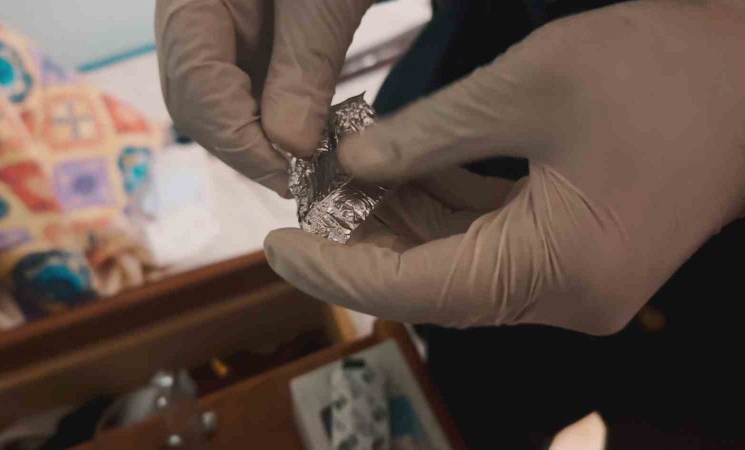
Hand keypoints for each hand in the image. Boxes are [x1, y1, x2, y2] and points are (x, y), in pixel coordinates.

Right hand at [155, 0, 372, 194]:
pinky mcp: (244, 34)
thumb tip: (290, 149)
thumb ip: (302, 68)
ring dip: (267, 140)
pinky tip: (312, 132)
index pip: (197, 91)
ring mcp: (214, 27)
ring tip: (315, 163)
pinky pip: (248, 87)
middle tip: (308, 179)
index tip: (296, 178)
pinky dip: (280, 117)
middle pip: (201, 105)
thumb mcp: (322, 0)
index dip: (244, 145)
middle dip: (251, 149)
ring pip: (223, 104)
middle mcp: (190, 17)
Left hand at [265, 1, 744, 334]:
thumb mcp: (528, 86)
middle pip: (432, 283)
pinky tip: (399, 176)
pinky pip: (489, 244)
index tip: (278, 246)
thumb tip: (354, 166)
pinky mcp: (576, 254)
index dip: (337, 270)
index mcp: (556, 269)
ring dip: (399, 225)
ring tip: (342, 181)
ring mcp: (572, 279)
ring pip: (457, 265)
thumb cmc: (663, 71)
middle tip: (307, 198)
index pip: (415, 289)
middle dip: (363, 241)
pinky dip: (441, 214)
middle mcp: (563, 295)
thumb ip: (428, 135)